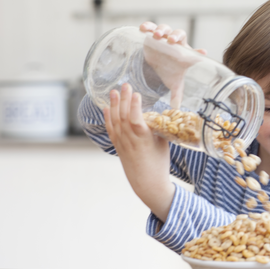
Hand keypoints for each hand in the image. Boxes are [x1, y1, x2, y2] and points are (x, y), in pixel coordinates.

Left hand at [104, 83, 174, 221]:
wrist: (148, 183)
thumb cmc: (159, 163)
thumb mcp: (163, 144)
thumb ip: (158, 128)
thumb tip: (157, 115)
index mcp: (144, 139)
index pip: (135, 118)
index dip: (134, 105)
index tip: (136, 93)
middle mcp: (130, 139)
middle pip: (123, 115)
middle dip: (123, 99)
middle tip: (124, 85)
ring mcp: (122, 142)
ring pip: (115, 120)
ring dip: (113, 105)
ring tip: (113, 92)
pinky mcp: (118, 146)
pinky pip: (110, 129)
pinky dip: (107, 117)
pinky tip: (106, 108)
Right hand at [139, 22, 207, 109]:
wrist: (156, 64)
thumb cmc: (169, 71)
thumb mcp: (173, 83)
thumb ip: (177, 94)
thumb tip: (176, 108)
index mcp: (184, 53)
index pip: (193, 51)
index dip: (198, 52)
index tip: (202, 52)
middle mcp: (176, 43)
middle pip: (179, 35)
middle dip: (175, 36)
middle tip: (171, 41)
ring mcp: (164, 38)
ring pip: (165, 29)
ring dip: (162, 30)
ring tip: (157, 35)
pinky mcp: (152, 35)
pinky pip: (150, 27)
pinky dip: (147, 26)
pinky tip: (142, 28)